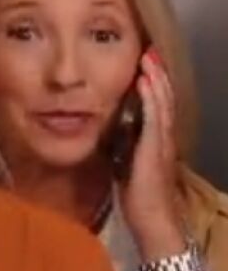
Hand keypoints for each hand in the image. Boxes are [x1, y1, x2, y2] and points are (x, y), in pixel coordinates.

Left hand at [118, 49, 187, 258]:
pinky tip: (145, 82)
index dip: (151, 84)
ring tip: (148, 57)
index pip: (155, 105)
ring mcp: (161, 142)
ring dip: (155, 78)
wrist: (152, 220)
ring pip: (161, 103)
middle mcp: (162, 137)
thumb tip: (109, 131)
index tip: (143, 63)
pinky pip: (155, 118)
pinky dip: (151, 98)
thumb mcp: (125, 163)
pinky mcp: (155, 150)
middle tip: (148, 50)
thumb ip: (121, 146)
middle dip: (155, 74)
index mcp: (155, 140)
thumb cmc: (137, 196)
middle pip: (162, 98)